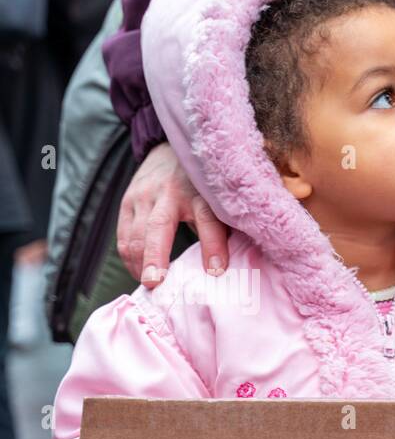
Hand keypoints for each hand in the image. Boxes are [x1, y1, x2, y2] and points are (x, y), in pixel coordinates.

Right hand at [118, 141, 229, 286]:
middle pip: (159, 226)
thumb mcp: (219, 202)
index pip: (208, 220)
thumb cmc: (203, 187)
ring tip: (150, 286)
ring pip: (135, 233)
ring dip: (139, 263)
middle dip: (155, 256)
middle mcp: (169, 192)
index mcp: (200, 193)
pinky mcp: (127, 200)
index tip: (216, 271)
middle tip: (155, 284)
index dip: (213, 245)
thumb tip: (228, 267)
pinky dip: (129, 256)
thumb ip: (223, 228)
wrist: (172, 151)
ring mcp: (144, 195)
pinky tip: (139, 273)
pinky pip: (123, 233)